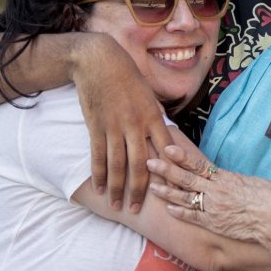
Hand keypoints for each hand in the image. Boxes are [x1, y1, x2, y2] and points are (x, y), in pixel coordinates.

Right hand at [72, 33, 173, 211]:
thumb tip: (165, 136)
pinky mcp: (96, 126)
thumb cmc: (128, 76)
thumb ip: (155, 117)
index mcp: (153, 116)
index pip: (166, 150)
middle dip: (140, 190)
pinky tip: (98, 187)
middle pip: (140, 165)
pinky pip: (98, 155)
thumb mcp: (149, 94)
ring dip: (117, 188)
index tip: (173, 190)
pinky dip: (98, 174)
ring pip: (117, 165)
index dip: (170, 172)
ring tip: (117, 205)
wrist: (99, 61)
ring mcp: (115, 126)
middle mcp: (136, 124)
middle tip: (138, 210)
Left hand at [147, 145, 270, 241]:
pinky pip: (193, 217)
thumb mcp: (249, 181)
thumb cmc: (268, 197)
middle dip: (166, 170)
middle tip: (149, 162)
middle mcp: (215, 192)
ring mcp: (213, 209)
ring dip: (167, 191)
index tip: (167, 148)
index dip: (181, 156)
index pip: (197, 164)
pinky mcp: (214, 224)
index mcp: (224, 178)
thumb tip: (224, 177)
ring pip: (185, 198)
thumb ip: (233, 179)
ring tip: (152, 186)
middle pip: (185, 179)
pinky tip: (168, 208)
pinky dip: (180, 212)